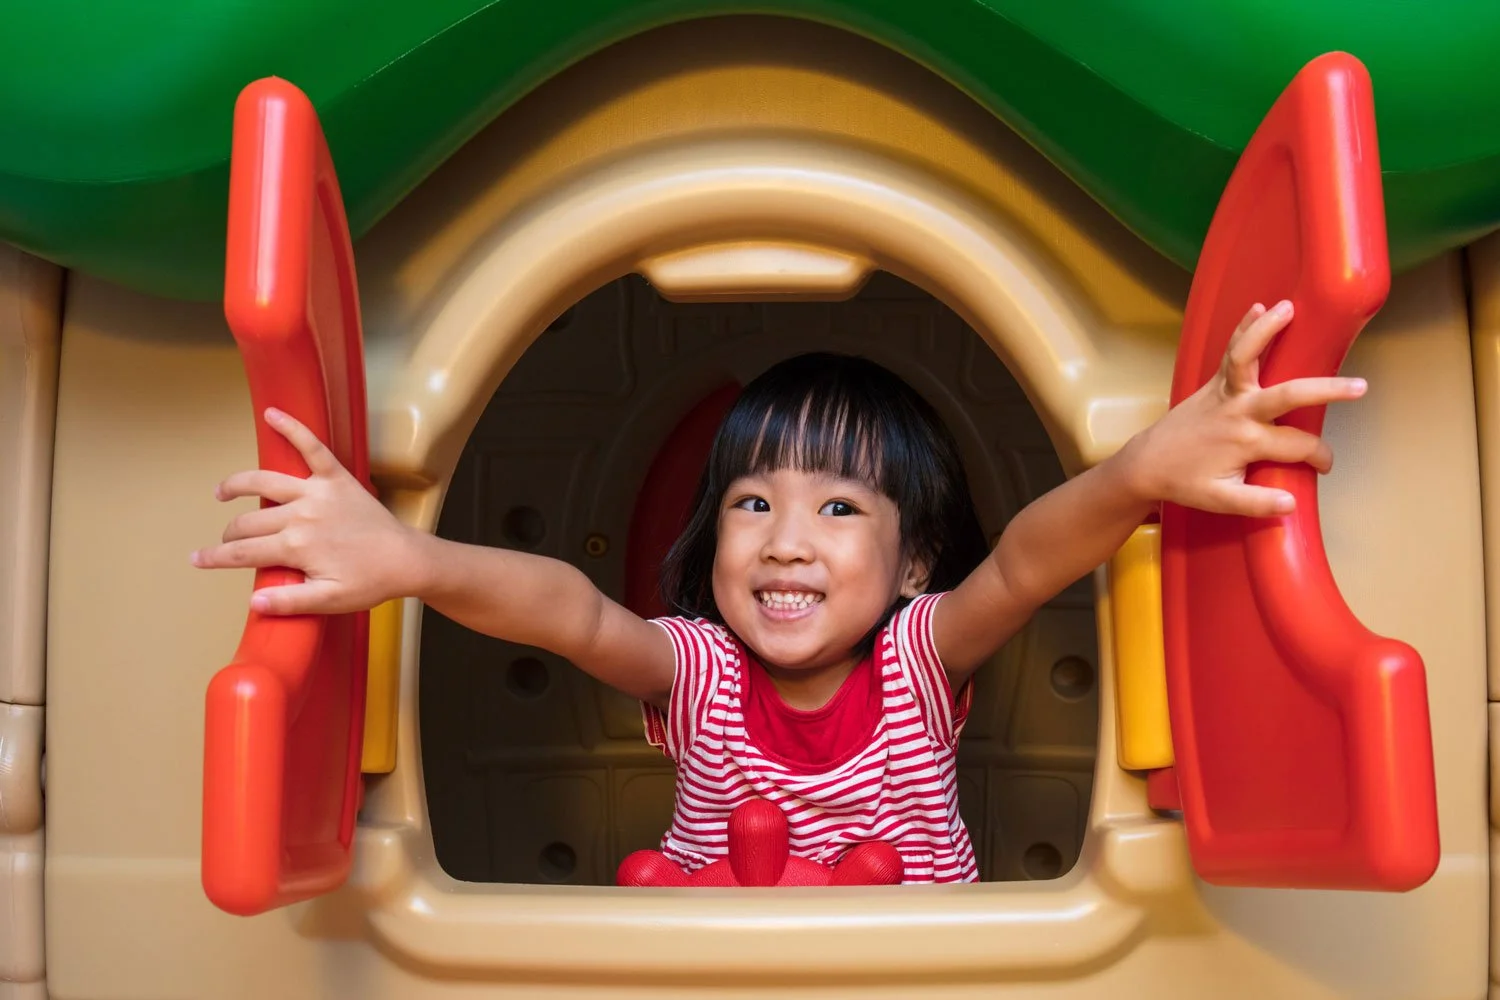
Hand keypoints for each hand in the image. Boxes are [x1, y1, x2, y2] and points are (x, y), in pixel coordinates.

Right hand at [191, 407, 424, 613]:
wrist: (407, 559)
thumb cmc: (370, 582)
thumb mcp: (329, 600)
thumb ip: (289, 601)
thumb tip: (253, 601)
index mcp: (296, 547)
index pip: (243, 553)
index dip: (215, 558)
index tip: (196, 560)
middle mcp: (301, 515)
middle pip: (249, 522)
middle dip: (230, 534)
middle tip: (228, 542)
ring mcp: (317, 492)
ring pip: (264, 483)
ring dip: (237, 485)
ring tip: (222, 493)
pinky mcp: (336, 477)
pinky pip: (312, 447)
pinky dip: (292, 428)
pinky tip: (272, 414)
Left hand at [1122, 300, 1366, 516]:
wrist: (1145, 464)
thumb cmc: (1184, 481)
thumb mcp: (1220, 501)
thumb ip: (1257, 503)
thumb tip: (1292, 503)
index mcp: (1245, 442)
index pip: (1297, 446)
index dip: (1319, 456)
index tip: (1325, 466)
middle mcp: (1238, 412)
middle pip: (1288, 395)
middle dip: (1326, 391)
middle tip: (1359, 388)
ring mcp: (1224, 393)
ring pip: (1247, 356)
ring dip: (1267, 330)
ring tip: (1290, 309)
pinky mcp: (1213, 383)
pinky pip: (1230, 352)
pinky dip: (1243, 328)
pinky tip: (1259, 306)